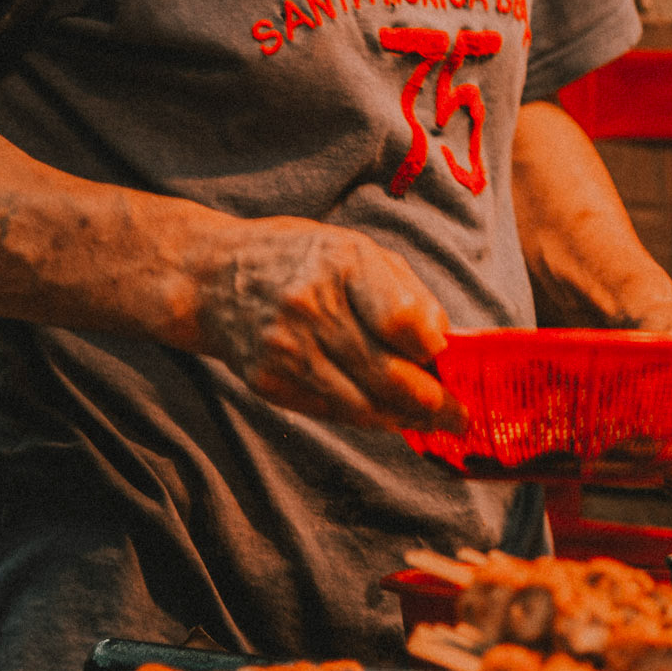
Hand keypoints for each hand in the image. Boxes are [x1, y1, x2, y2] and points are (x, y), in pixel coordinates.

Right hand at [192, 219, 468, 436]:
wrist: (214, 277)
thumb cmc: (301, 258)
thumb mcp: (357, 249)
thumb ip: (406, 291)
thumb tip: (444, 341)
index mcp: (342, 261)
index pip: (401, 321)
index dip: (433, 350)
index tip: (448, 360)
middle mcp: (311, 305)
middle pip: (386, 372)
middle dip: (432, 402)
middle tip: (457, 415)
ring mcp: (285, 347)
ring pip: (361, 404)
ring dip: (402, 419)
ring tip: (429, 421)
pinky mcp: (267, 381)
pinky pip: (331, 412)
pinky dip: (366, 417)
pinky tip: (387, 416)